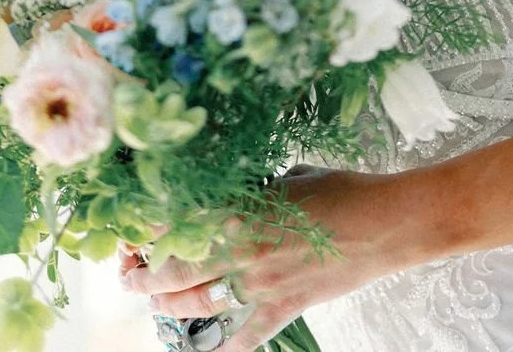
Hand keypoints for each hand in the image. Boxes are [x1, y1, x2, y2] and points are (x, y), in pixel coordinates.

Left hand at [118, 169, 423, 350]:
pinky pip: (245, 338)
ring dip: (168, 305)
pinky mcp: (285, 307)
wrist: (385, 222)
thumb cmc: (341, 189)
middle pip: (176, 271)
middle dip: (144, 274)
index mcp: (243, 209)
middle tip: (128, 272)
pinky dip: (221, 350)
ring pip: (199, 304)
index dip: (149, 228)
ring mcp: (263, 283)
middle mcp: (245, 249)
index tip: (133, 228)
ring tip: (153, 301)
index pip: (179, 223)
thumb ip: (255, 193)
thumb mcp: (289, 178)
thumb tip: (236, 198)